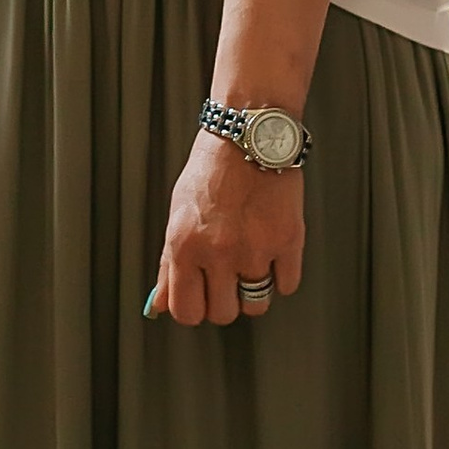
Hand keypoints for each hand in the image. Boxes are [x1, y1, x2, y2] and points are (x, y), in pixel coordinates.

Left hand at [152, 130, 305, 324]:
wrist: (248, 135)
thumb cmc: (209, 172)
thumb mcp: (177, 214)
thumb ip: (168, 264)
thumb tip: (159, 306)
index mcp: (184, 246)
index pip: (187, 312)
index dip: (195, 308)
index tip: (201, 296)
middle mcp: (218, 252)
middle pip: (224, 314)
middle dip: (225, 300)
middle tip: (226, 275)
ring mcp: (256, 250)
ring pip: (257, 305)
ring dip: (253, 290)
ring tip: (250, 259)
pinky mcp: (288, 241)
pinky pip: (287, 285)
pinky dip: (281, 274)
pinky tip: (271, 249)